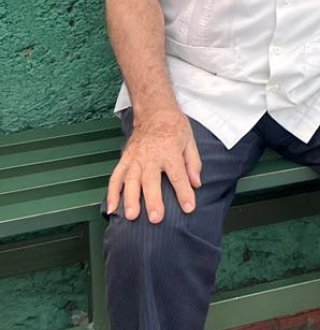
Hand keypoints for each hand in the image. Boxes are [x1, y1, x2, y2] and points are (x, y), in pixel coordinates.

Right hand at [107, 107, 201, 222]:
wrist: (154, 111)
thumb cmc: (174, 127)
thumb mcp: (190, 141)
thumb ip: (193, 163)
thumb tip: (196, 184)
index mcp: (170, 151)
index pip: (178, 175)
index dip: (184, 192)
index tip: (189, 208)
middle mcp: (151, 156)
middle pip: (151, 180)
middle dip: (153, 200)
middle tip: (156, 218)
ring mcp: (135, 158)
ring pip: (130, 180)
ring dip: (130, 199)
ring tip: (132, 217)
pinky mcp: (125, 159)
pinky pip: (116, 177)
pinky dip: (112, 193)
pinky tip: (112, 208)